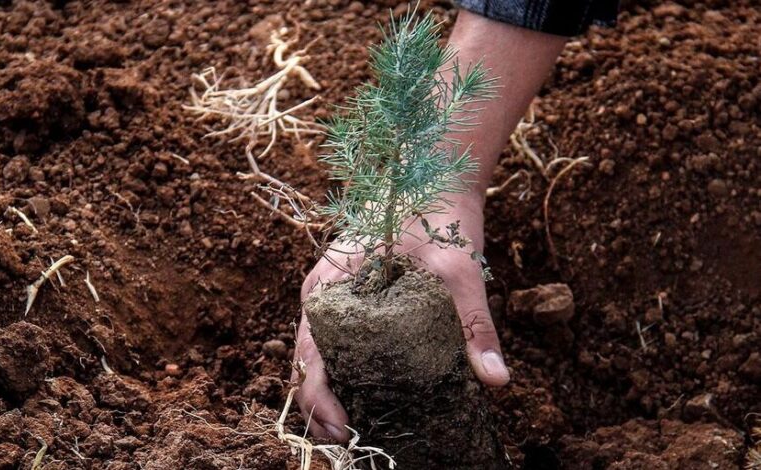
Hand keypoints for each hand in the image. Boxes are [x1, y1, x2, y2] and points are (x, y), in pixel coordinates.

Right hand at [292, 193, 509, 441]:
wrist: (433, 173)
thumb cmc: (437, 215)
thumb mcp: (457, 270)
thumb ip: (473, 325)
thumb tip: (495, 381)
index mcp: (329, 289)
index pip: (308, 360)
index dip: (319, 403)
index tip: (346, 431)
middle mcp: (324, 297)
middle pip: (309, 365)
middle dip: (325, 408)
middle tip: (357, 440)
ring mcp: (335, 297)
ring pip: (321, 357)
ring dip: (336, 393)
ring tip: (364, 426)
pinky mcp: (354, 298)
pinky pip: (340, 342)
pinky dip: (349, 371)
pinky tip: (374, 393)